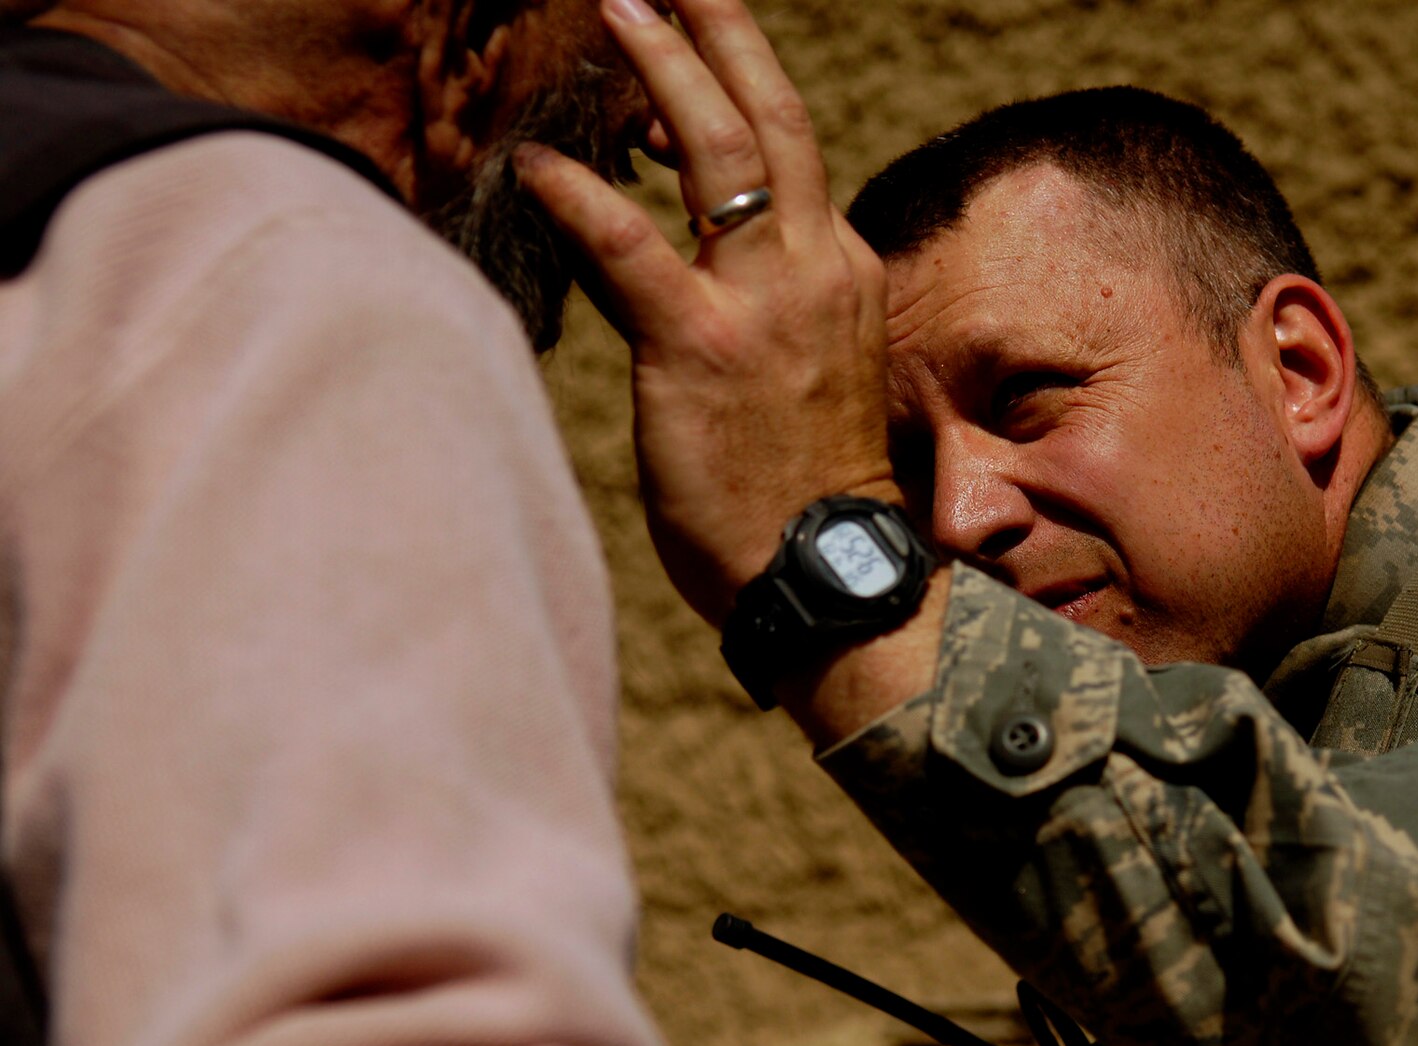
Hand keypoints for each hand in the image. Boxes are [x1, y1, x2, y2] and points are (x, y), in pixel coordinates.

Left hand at [516, 0, 894, 627]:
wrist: (829, 574)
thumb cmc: (808, 491)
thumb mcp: (811, 373)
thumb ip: (770, 303)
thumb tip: (703, 257)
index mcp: (842, 271)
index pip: (787, 157)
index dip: (733, 94)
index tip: (686, 60)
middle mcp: (815, 267)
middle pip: (769, 119)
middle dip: (716, 36)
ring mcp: (764, 303)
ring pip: (718, 150)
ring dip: (663, 70)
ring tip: (618, 6)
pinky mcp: (701, 347)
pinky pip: (631, 249)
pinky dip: (579, 198)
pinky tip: (532, 165)